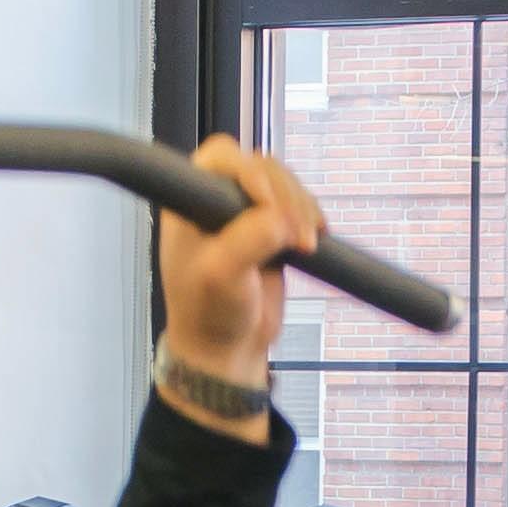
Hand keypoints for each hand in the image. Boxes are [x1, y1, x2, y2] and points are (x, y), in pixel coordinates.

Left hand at [156, 137, 326, 405]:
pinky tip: (317, 235)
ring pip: (283, 182)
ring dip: (302, 206)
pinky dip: (310, 215)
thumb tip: (282, 220)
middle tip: (298, 236)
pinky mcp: (270, 227)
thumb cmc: (209, 314)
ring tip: (308, 244)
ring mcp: (245, 212)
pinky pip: (296, 204)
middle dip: (286, 195)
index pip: (222, 157)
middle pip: (260, 165)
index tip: (270, 207)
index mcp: (190, 202)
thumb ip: (249, 239)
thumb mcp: (221, 276)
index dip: (251, 173)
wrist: (227, 348)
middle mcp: (215, 199)